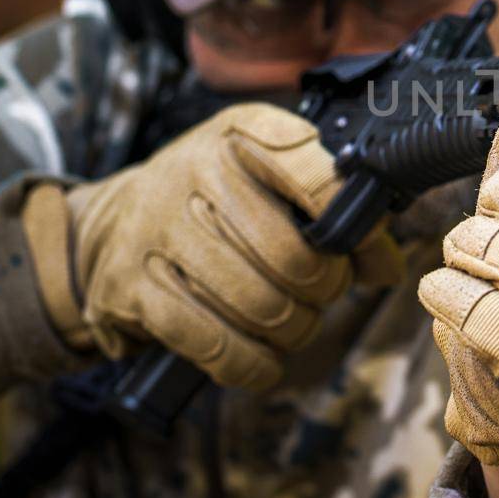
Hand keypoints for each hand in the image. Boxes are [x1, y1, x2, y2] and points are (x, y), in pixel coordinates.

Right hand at [23, 104, 400, 390]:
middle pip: (295, 257)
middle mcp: (196, 171)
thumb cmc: (218, 204)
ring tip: (292, 321)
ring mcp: (159, 229)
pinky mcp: (132, 288)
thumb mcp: (274, 184)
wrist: (112, 225)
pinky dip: (252, 364)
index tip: (357, 246)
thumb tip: (386, 268)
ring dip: (292, 329)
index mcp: (243, 133)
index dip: (352, 222)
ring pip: (260, 305)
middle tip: (321, 291)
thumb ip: (340, 217)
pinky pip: (215, 344)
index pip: (316, 174)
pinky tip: (261, 358)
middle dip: (324, 289)